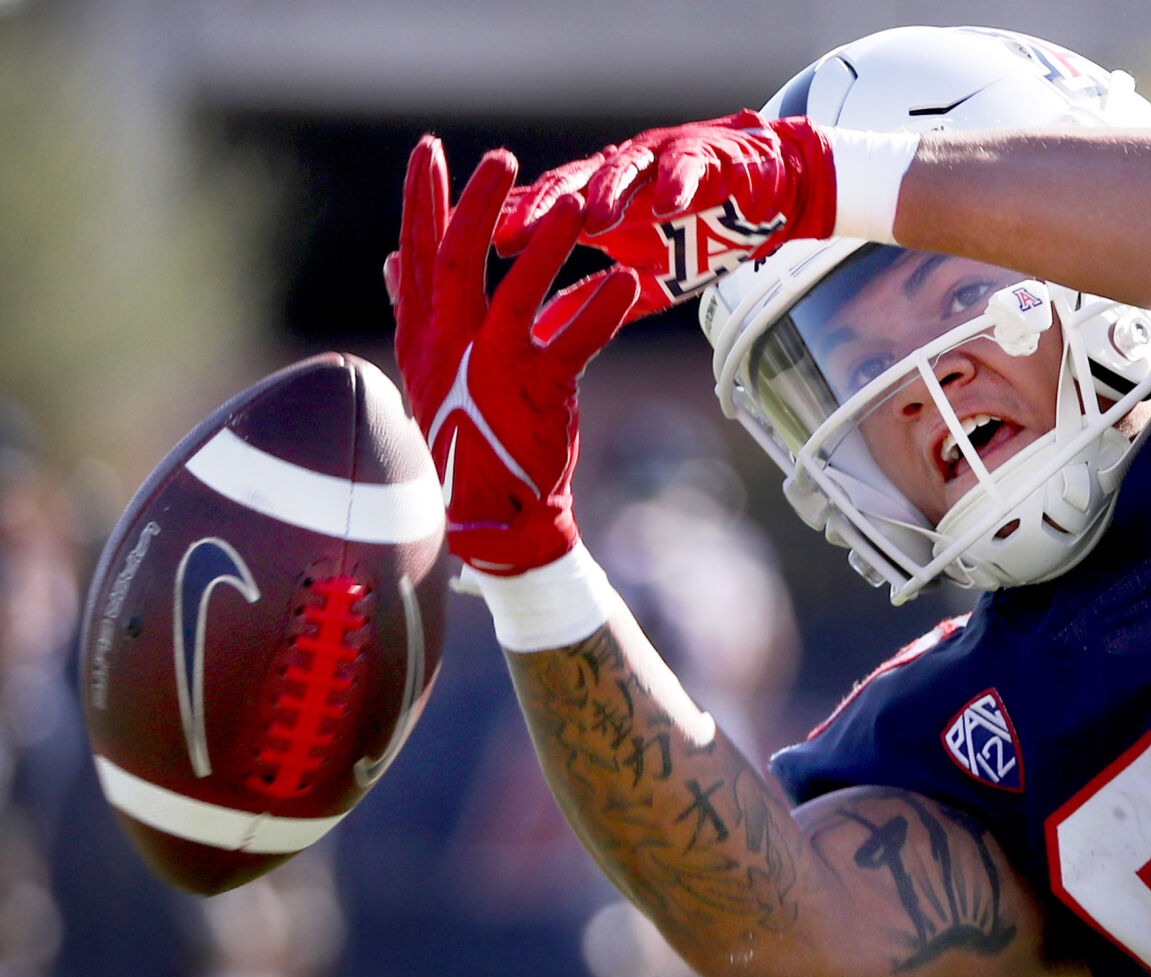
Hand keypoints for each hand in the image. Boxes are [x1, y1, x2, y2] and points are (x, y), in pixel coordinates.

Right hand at [387, 136, 638, 574]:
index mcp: (423, 337)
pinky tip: (623, 283)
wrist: (491, 519)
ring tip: (578, 205)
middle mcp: (450, 349)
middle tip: (503, 158)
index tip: (429, 150)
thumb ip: (416, 311)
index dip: (422, 201)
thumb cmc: (466, 437)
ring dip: (547, 247)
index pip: (417, 255)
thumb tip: (394, 261)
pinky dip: (597, 313)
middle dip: (479, 204)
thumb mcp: (430, 371)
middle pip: (458, 262)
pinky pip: (572, 345)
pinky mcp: (536, 397)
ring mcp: (491, 372)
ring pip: (516, 296)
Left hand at [494, 111, 835, 326]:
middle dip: (541, 209)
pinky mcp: (704, 157)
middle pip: (569, 187)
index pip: (541, 212)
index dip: (509, 229)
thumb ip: (591, 300)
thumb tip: (539, 335)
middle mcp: (618, 175)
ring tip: (594, 219)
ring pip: (624, 172)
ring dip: (608, 193)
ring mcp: (659, 161)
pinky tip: (670, 203)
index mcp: (594, 203)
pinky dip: (678, 183)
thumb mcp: (638, 279)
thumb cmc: (697, 235)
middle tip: (514, 234)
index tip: (472, 255)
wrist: (764, 200)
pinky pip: (688, 168)